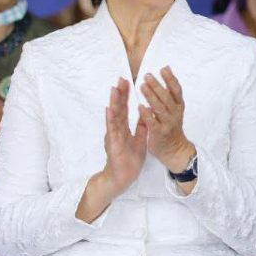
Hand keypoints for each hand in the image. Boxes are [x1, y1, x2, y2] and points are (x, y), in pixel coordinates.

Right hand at [100, 78, 147, 194]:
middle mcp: (116, 130)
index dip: (126, 96)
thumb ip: (141, 127)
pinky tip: (109, 109)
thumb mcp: (139, 140)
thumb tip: (146, 113)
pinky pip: (112, 130)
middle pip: (118, 109)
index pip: (124, 109)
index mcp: (123, 128)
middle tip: (121, 79)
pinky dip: (110, 119)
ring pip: (114, 116)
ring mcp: (113, 136)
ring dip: (114, 102)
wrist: (123, 177)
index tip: (128, 82)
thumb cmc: (129, 159)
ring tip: (114, 89)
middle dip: (120, 94)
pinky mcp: (113, 144)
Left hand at [138, 67, 193, 171]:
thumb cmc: (171, 126)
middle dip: (157, 86)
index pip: (177, 90)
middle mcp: (175, 114)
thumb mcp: (175, 109)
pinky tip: (140, 107)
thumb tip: (166, 70)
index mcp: (179, 106)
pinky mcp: (159, 133)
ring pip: (160, 108)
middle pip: (167, 97)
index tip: (163, 69)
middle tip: (147, 76)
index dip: (171, 79)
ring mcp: (168, 124)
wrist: (175, 149)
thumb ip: (170, 93)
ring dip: (151, 96)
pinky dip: (147, 114)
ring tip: (142, 86)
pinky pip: (153, 123)